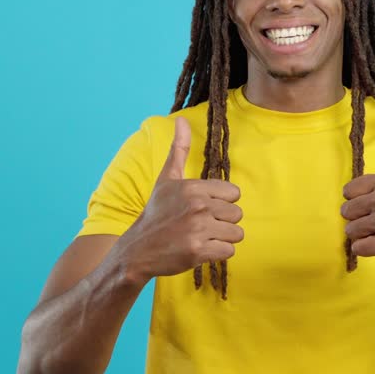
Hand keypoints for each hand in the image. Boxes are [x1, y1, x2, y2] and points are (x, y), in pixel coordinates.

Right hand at [120, 117, 243, 279]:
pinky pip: (229, 251)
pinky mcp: (198, 251)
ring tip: (201, 237)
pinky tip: (200, 250)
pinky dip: (217, 254)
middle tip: (201, 226)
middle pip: (237, 214)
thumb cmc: (156, 213)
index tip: (204, 208)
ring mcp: (198, 229)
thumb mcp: (167, 179)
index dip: (222, 203)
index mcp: (193, 187)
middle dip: (223, 222)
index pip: (234, 193)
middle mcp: (197, 205)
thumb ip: (179, 149)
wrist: (137, 249)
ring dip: (222, 239)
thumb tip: (182, 120)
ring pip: (236, 233)